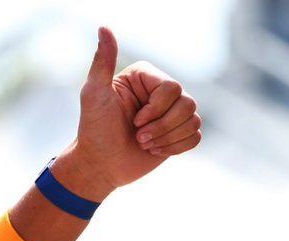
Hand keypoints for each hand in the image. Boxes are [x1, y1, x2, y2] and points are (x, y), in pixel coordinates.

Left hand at [52, 26, 201, 200]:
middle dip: (161, 126)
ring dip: (167, 139)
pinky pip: (195, 136)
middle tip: (138, 137)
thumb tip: (103, 28)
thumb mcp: (94, 94)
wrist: (99, 164)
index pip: (171, 88)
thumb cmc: (94, 129)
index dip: (155, 109)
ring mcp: (170, 112)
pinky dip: (176, 147)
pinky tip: (155, 151)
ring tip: (145, 145)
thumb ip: (102, 62)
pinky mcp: (177, 132)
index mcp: (145, 77)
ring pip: (193, 120)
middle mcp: (160, 91)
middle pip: (187, 103)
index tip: (133, 122)